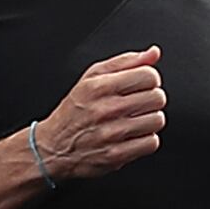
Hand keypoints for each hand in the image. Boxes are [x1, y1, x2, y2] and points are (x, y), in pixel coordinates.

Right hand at [32, 46, 164, 183]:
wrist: (52, 147)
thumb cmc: (75, 109)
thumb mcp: (92, 77)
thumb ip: (125, 62)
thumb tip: (153, 53)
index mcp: (99, 87)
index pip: (149, 75)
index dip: (149, 79)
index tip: (140, 85)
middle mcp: (105, 110)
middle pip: (157, 98)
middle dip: (151, 100)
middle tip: (137, 104)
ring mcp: (110, 134)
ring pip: (157, 120)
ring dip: (149, 121)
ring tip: (133, 120)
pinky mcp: (115, 155)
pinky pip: (151, 143)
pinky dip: (145, 140)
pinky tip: (131, 136)